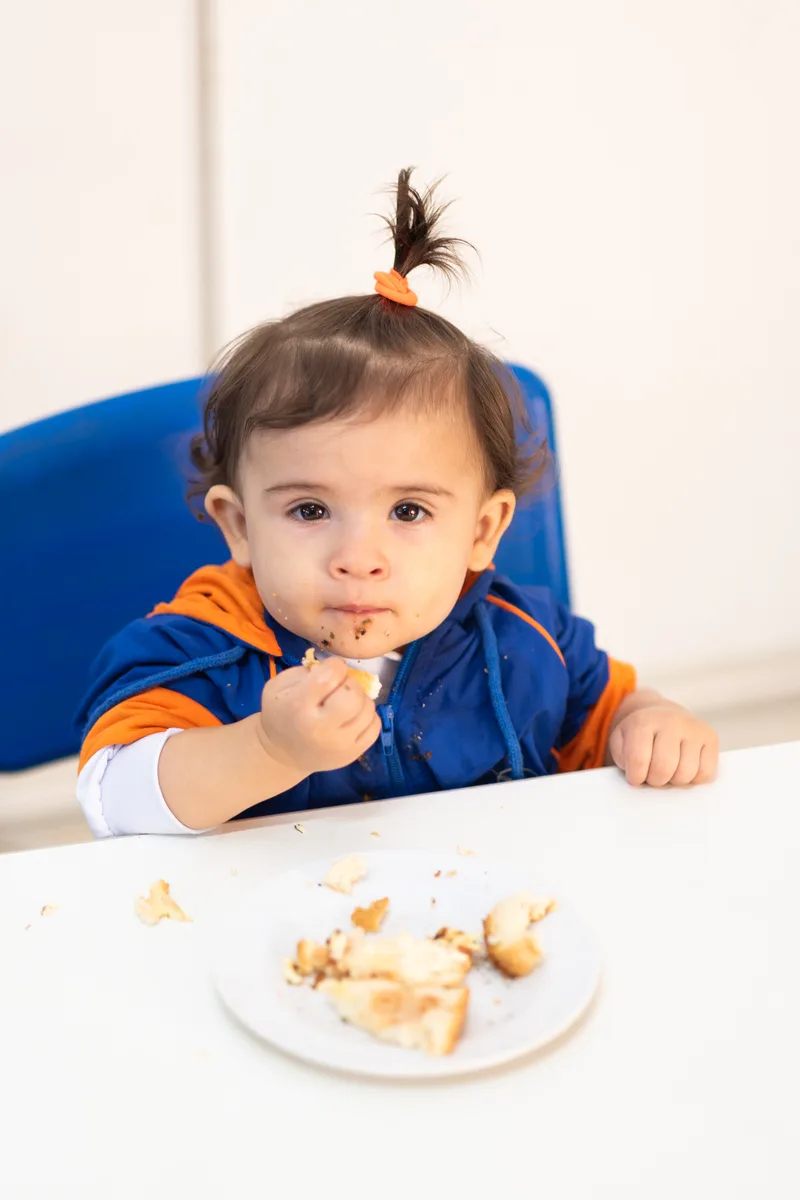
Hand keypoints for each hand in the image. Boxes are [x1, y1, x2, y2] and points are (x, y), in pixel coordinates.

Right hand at [258, 657, 380, 775]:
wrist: (282, 754)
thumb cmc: (280, 714)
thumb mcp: (277, 687)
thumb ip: (304, 671)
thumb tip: (334, 668)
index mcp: (300, 706)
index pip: (332, 674)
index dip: (335, 666)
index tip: (329, 671)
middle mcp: (322, 727)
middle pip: (354, 694)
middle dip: (349, 683)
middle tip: (338, 688)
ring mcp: (340, 744)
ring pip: (368, 708)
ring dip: (360, 698)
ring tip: (345, 702)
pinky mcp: (354, 753)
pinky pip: (374, 726)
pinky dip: (367, 715)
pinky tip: (353, 715)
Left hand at [608, 703, 718, 786]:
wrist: (662, 715)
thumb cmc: (640, 736)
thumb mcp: (620, 742)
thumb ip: (621, 758)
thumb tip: (637, 778)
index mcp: (643, 721)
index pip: (638, 759)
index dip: (635, 776)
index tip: (635, 777)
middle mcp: (671, 721)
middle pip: (664, 768)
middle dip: (655, 780)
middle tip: (652, 775)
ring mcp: (693, 728)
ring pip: (686, 773)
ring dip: (674, 780)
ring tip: (668, 770)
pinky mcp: (711, 737)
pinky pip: (706, 773)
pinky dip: (694, 778)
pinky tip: (684, 767)